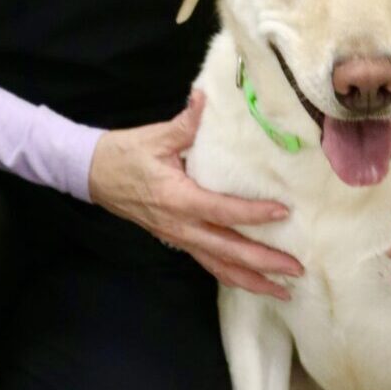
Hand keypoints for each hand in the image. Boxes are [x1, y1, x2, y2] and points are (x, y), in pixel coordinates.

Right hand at [88, 92, 302, 299]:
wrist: (94, 174)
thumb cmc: (126, 154)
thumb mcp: (156, 136)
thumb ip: (186, 122)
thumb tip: (206, 97)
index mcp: (177, 198)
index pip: (222, 210)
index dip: (253, 213)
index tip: (283, 213)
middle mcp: (180, 225)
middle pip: (227, 251)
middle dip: (263, 263)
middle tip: (296, 269)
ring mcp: (178, 237)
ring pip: (219, 266)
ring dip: (252, 280)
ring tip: (283, 292)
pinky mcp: (177, 240)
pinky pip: (208, 264)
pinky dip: (233, 275)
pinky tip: (254, 281)